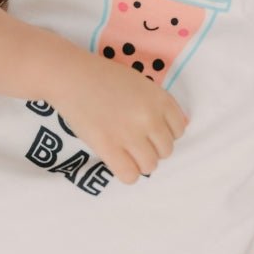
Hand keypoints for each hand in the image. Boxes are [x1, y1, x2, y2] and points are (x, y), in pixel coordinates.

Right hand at [49, 51, 187, 183]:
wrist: (74, 77)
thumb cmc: (106, 78)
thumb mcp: (143, 84)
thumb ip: (160, 105)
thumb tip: (177, 128)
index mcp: (160, 99)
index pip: (178, 130)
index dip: (165, 134)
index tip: (152, 132)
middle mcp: (150, 118)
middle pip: (166, 150)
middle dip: (153, 149)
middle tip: (136, 142)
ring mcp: (130, 134)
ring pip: (150, 165)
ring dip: (140, 162)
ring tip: (127, 153)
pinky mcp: (109, 147)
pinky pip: (130, 175)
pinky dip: (127, 173)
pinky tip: (119, 162)